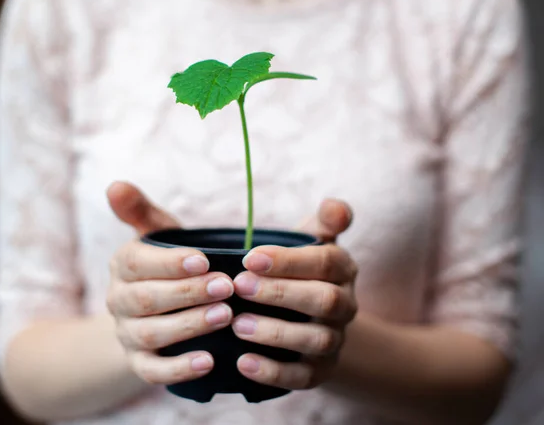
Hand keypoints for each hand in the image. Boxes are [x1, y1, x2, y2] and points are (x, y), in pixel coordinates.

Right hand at [105, 181, 234, 384]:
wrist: (151, 311)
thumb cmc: (164, 263)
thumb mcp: (155, 233)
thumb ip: (139, 211)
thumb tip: (116, 184)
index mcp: (123, 265)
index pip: (138, 262)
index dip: (170, 263)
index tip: (205, 260)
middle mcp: (119, 300)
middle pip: (147, 300)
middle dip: (188, 293)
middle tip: (227, 286)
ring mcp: (127, 334)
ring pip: (151, 334)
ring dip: (189, 326)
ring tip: (225, 316)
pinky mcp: (139, 364)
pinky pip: (152, 372)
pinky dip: (179, 369)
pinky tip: (209, 362)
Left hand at [232, 199, 356, 389]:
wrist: (314, 318)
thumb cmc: (302, 269)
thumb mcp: (314, 240)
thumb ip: (324, 221)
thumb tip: (334, 205)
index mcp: (343, 268)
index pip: (325, 261)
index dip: (289, 260)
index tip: (249, 257)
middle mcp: (345, 305)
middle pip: (324, 300)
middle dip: (280, 293)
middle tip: (239, 286)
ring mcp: (335, 340)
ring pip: (315, 340)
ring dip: (275, 333)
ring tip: (237, 324)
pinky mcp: (319, 372)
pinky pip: (302, 377)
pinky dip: (273, 372)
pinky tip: (243, 363)